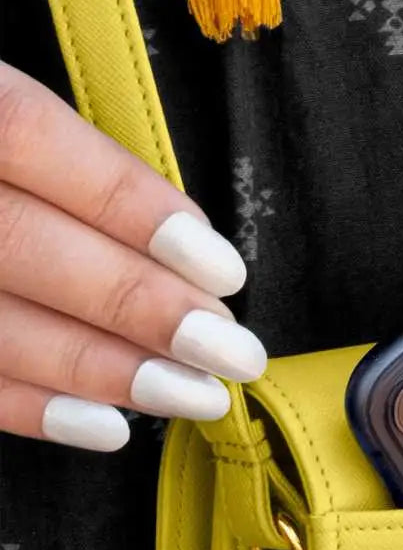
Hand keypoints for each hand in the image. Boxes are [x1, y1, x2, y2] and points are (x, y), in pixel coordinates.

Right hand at [0, 64, 263, 451]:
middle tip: (233, 354)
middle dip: (143, 307)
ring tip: (196, 396)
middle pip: (23, 244)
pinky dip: (36, 410)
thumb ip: (74, 171)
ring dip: (108, 370)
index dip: (130, 205)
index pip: (28, 136)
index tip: (221, 270)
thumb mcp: (8, 121)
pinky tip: (111, 428)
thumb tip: (189, 262)